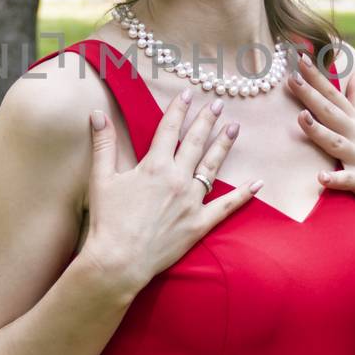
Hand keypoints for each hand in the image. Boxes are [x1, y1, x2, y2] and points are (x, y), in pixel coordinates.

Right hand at [83, 90, 260, 288]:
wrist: (119, 261)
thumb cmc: (108, 221)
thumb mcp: (101, 179)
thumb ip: (103, 144)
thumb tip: (97, 114)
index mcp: (154, 166)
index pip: (169, 129)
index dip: (179, 109)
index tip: (188, 93)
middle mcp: (177, 179)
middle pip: (195, 142)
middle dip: (206, 120)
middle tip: (218, 104)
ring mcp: (191, 202)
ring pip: (212, 167)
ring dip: (223, 146)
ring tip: (233, 128)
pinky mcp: (199, 224)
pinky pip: (226, 206)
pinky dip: (243, 195)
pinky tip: (257, 183)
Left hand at [287, 50, 354, 250]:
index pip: (333, 95)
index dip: (317, 77)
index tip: (299, 57)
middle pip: (331, 113)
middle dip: (312, 95)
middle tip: (292, 78)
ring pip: (337, 143)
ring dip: (320, 131)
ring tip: (302, 118)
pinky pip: (348, 180)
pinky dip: (335, 179)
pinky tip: (321, 177)